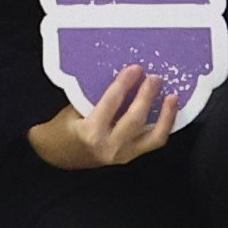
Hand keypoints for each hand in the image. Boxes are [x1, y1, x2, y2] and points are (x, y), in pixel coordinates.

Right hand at [27, 66, 182, 168]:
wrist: (56, 156)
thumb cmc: (62, 129)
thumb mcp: (74, 110)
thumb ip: (97, 99)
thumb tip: (121, 81)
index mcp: (91, 131)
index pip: (112, 102)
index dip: (125, 83)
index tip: (135, 69)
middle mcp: (109, 145)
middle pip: (136, 118)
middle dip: (147, 96)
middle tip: (155, 78)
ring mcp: (122, 155)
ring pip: (154, 136)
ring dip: (166, 115)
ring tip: (172, 98)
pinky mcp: (129, 158)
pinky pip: (152, 142)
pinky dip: (163, 127)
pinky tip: (168, 114)